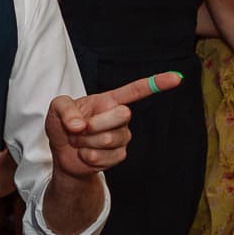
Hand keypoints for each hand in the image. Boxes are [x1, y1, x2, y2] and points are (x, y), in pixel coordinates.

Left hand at [45, 71, 181, 178]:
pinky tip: (85, 154)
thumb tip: (79, 125)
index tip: (177, 77)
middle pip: (123, 115)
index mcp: (109, 100)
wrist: (63, 153)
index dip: (156, 83)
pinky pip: (105, 157)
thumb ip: (64, 109)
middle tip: (80, 128)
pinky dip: (87, 157)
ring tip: (79, 141)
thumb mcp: (56, 109)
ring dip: (85, 142)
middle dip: (96, 123)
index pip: (136, 90)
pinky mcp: (119, 155)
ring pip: (108, 139)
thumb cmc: (63, 125)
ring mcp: (122, 137)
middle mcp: (120, 117)